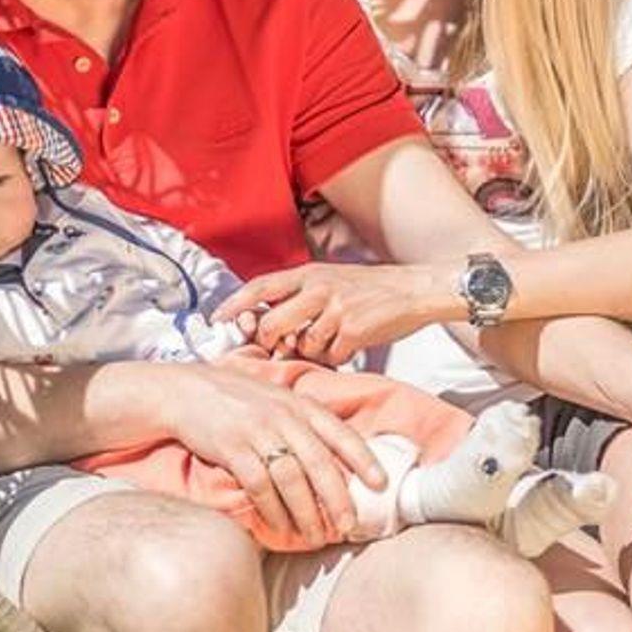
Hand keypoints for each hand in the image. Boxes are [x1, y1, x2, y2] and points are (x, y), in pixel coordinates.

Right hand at [167, 358, 390, 543]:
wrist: (186, 391)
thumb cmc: (237, 399)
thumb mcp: (278, 400)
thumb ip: (304, 421)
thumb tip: (335, 454)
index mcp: (300, 404)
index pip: (340, 432)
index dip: (363, 458)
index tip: (380, 483)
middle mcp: (284, 416)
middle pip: (319, 462)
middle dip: (337, 498)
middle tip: (349, 525)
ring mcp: (258, 432)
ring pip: (292, 479)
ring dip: (306, 513)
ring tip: (315, 536)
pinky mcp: (233, 448)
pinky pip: (260, 486)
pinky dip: (272, 511)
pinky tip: (280, 528)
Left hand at [220, 262, 445, 364]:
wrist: (414, 290)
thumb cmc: (371, 288)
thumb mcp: (331, 279)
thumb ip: (301, 297)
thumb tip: (271, 324)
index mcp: (309, 274)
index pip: (260, 287)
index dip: (235, 305)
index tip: (217, 319)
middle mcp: (319, 289)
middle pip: (272, 325)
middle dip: (273, 344)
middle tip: (283, 350)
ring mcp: (336, 310)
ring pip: (302, 346)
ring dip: (312, 352)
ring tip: (331, 341)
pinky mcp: (354, 330)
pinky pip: (330, 356)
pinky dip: (337, 357)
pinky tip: (351, 344)